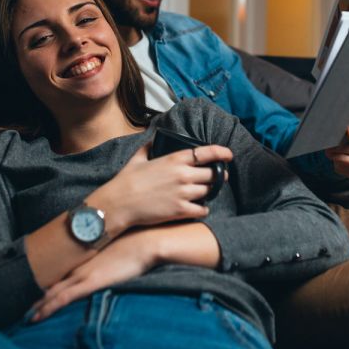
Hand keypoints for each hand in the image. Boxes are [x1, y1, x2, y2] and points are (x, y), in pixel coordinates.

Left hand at [30, 229, 158, 320]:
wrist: (146, 241)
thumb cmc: (137, 241)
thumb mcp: (118, 245)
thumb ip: (108, 253)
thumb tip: (109, 256)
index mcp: (85, 255)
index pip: (61, 270)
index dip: (48, 280)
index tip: (39, 287)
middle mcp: (79, 264)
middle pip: (53, 281)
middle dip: (39, 294)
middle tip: (25, 303)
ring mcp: (83, 273)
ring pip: (53, 292)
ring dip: (39, 304)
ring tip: (27, 315)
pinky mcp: (90, 282)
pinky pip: (64, 298)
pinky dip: (49, 307)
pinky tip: (38, 316)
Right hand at [88, 143, 231, 234]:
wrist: (118, 203)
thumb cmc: (126, 180)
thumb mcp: (137, 158)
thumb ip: (148, 146)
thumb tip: (151, 138)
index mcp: (175, 159)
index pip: (207, 153)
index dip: (222, 153)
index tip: (229, 155)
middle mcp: (183, 175)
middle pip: (213, 175)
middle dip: (217, 177)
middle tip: (216, 179)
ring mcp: (183, 193)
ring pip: (209, 192)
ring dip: (208, 193)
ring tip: (203, 194)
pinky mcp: (181, 211)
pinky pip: (202, 210)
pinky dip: (202, 209)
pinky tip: (198, 209)